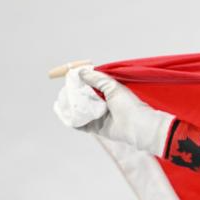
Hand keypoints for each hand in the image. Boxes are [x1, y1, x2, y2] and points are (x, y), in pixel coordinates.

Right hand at [53, 67, 174, 156]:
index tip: (71, 77)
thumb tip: (81, 72)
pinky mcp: (97, 128)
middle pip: (85, 98)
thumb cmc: (130, 106)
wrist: (137, 127)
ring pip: (81, 110)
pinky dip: (72, 120)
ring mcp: (100, 116)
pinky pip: (81, 124)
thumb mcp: (113, 87)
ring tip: (62, 101)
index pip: (92, 85)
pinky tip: (64, 114)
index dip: (81, 81)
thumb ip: (97, 78)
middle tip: (65, 90)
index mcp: (110, 92)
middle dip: (74, 94)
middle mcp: (105, 104)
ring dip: (71, 106)